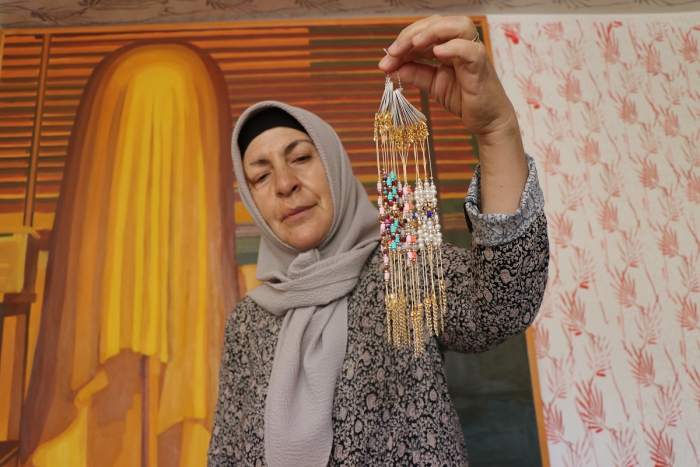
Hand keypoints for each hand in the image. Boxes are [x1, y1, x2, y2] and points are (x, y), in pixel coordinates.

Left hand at [378, 15, 516, 144]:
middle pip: (438, 23)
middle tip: (393, 52)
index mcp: (448, 45)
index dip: (403, 43)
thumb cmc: (464, 98)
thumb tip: (390, 68)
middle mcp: (462, 44)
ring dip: (432, 32)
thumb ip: (414, 73)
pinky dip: (454, 48)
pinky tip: (438, 53)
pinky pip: (471, 50)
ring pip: (458, 26)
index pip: (423, 32)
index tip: (386, 60)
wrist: (487, 120)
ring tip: (414, 45)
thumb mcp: (433, 84)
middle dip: (412, 35)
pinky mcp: (481, 67)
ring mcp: (473, 53)